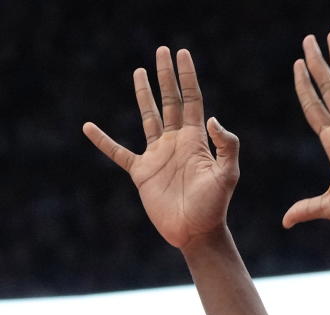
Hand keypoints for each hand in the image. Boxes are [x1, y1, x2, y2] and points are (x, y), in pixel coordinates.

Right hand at [82, 47, 237, 248]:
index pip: (191, 100)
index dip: (187, 77)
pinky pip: (118, 152)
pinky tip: (89, 127)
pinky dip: (103, 141)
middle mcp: (175, 143)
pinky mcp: (142, 173)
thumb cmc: (215, 206)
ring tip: (139, 72)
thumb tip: (212, 118)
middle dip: (165, 77)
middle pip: (169, 101)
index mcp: (195, 140)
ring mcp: (158, 156)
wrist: (196, 233)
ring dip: (143, 95)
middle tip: (162, 52)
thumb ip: (226, 146)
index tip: (182, 54)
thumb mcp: (227, 175)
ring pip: (148, 117)